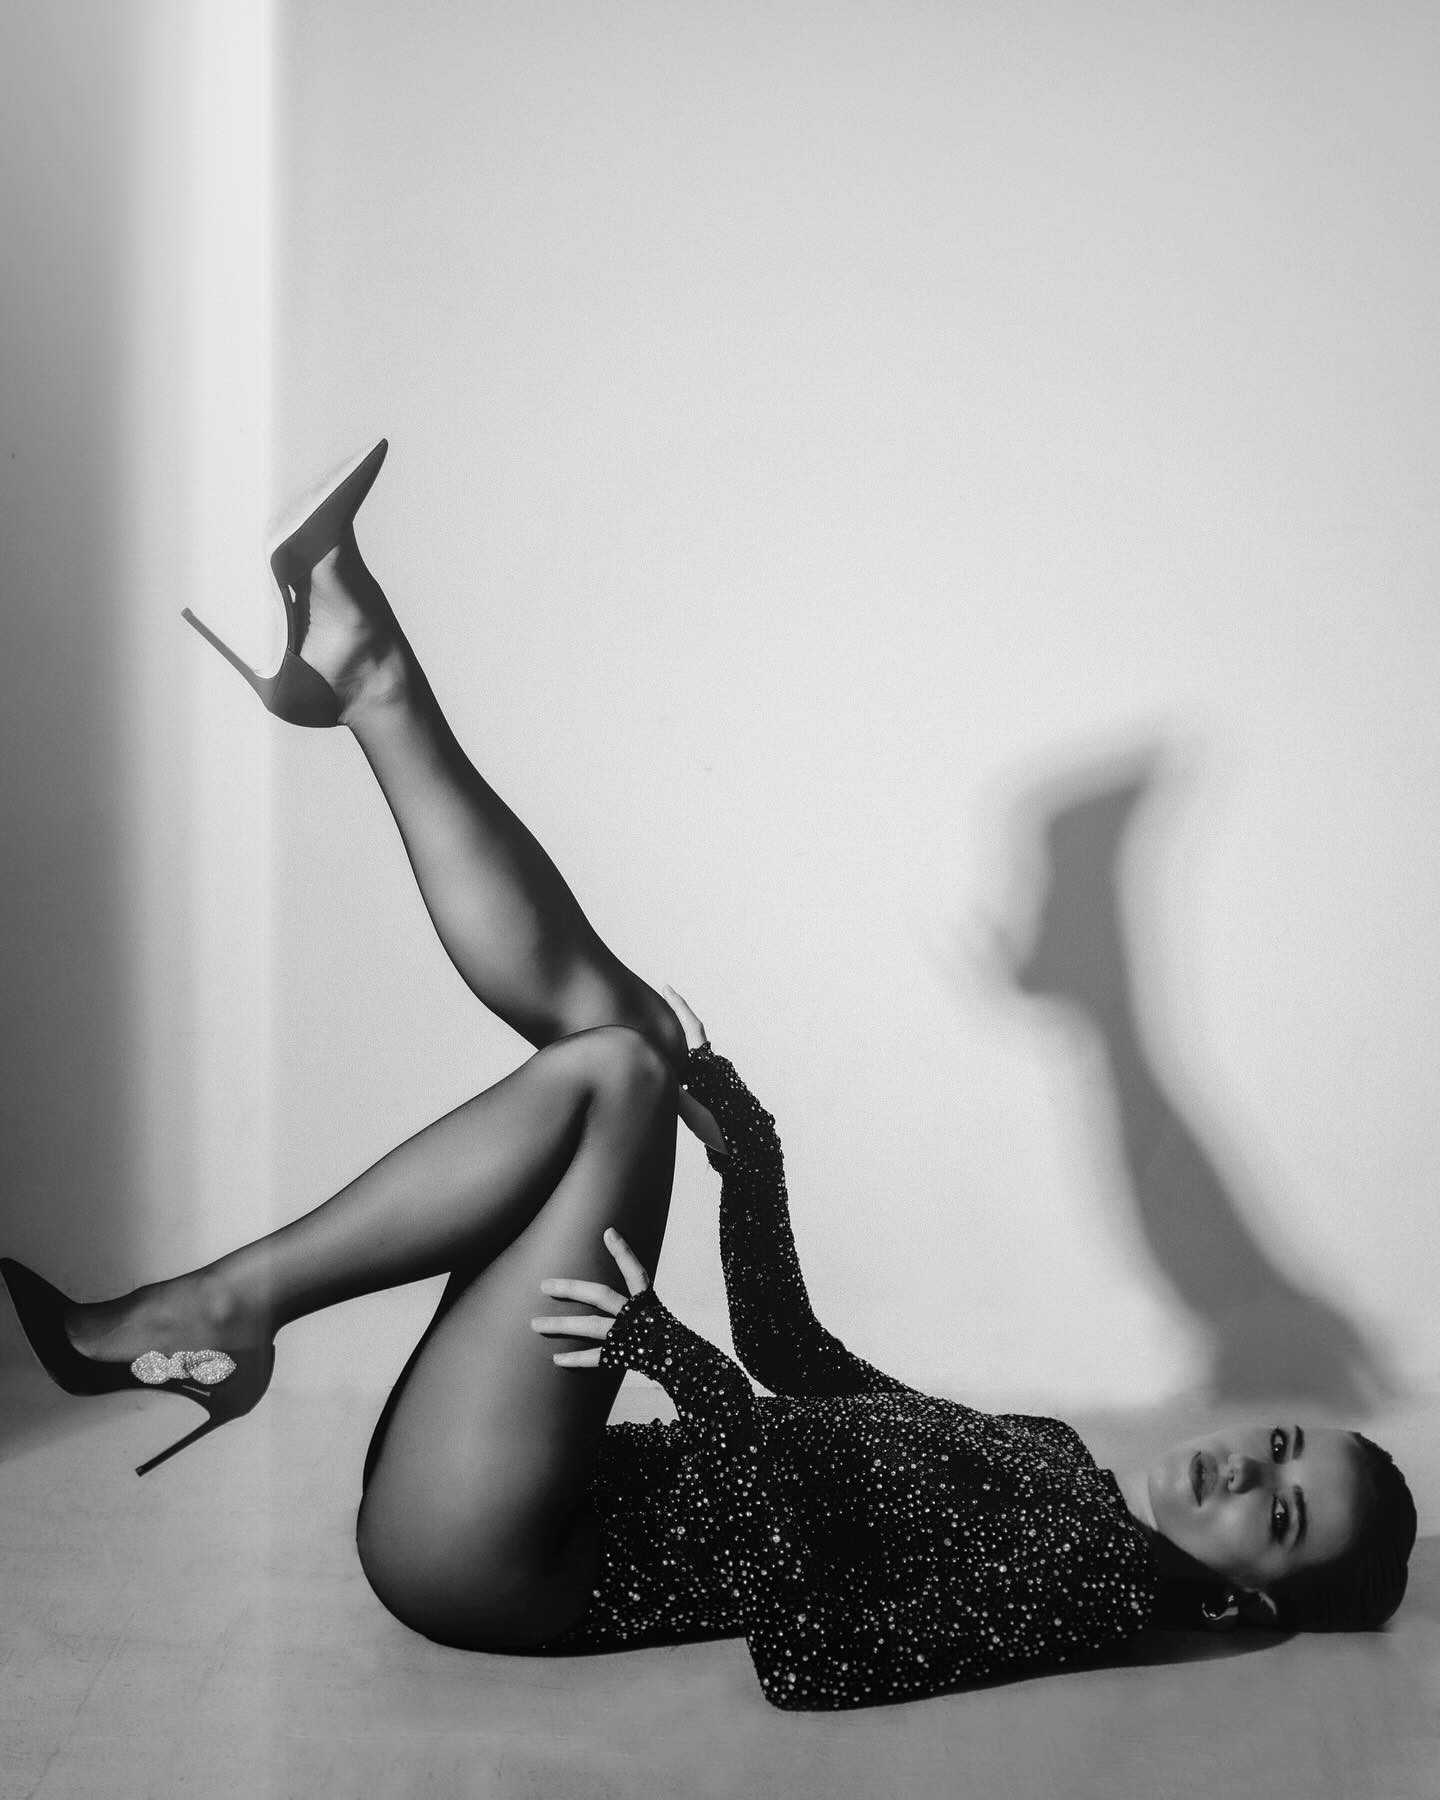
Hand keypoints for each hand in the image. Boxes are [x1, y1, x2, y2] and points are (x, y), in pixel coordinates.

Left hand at [530, 1227, 651, 1367]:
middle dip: (571, 1289)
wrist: (682, 1365)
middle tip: (544, 1286)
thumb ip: (634, 1301)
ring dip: (561, 1324)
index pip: (635, 1272)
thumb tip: (613, 1292)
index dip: (623, 1253)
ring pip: (590, 1326)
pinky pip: (595, 1357)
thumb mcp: (652, 1313)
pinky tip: (557, 1359)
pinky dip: (575, 1358)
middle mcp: (636, 1315)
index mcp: (645, 1302)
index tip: (609, 1233)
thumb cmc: (663, 1336)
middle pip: (601, 1295)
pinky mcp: (623, 1356)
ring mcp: (628, 1336)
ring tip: (535, 1324)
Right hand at [663, 986, 727, 1153]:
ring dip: (673, 1044)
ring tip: (651, 1038)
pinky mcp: (711, 1094)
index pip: (691, 1027)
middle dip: (673, 1021)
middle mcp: (711, 1067)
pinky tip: (663, 1070)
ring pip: (689, 1054)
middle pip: (690, 1036)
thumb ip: (676, 1094)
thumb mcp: (695, 1111)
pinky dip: (675, 1063)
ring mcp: (712, 1080)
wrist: (748, 1149)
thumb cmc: (723, 1130)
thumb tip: (657, 1075)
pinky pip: (689, 1070)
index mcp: (707, 1064)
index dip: (679, 1006)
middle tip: (655, 1007)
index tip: (667, 988)